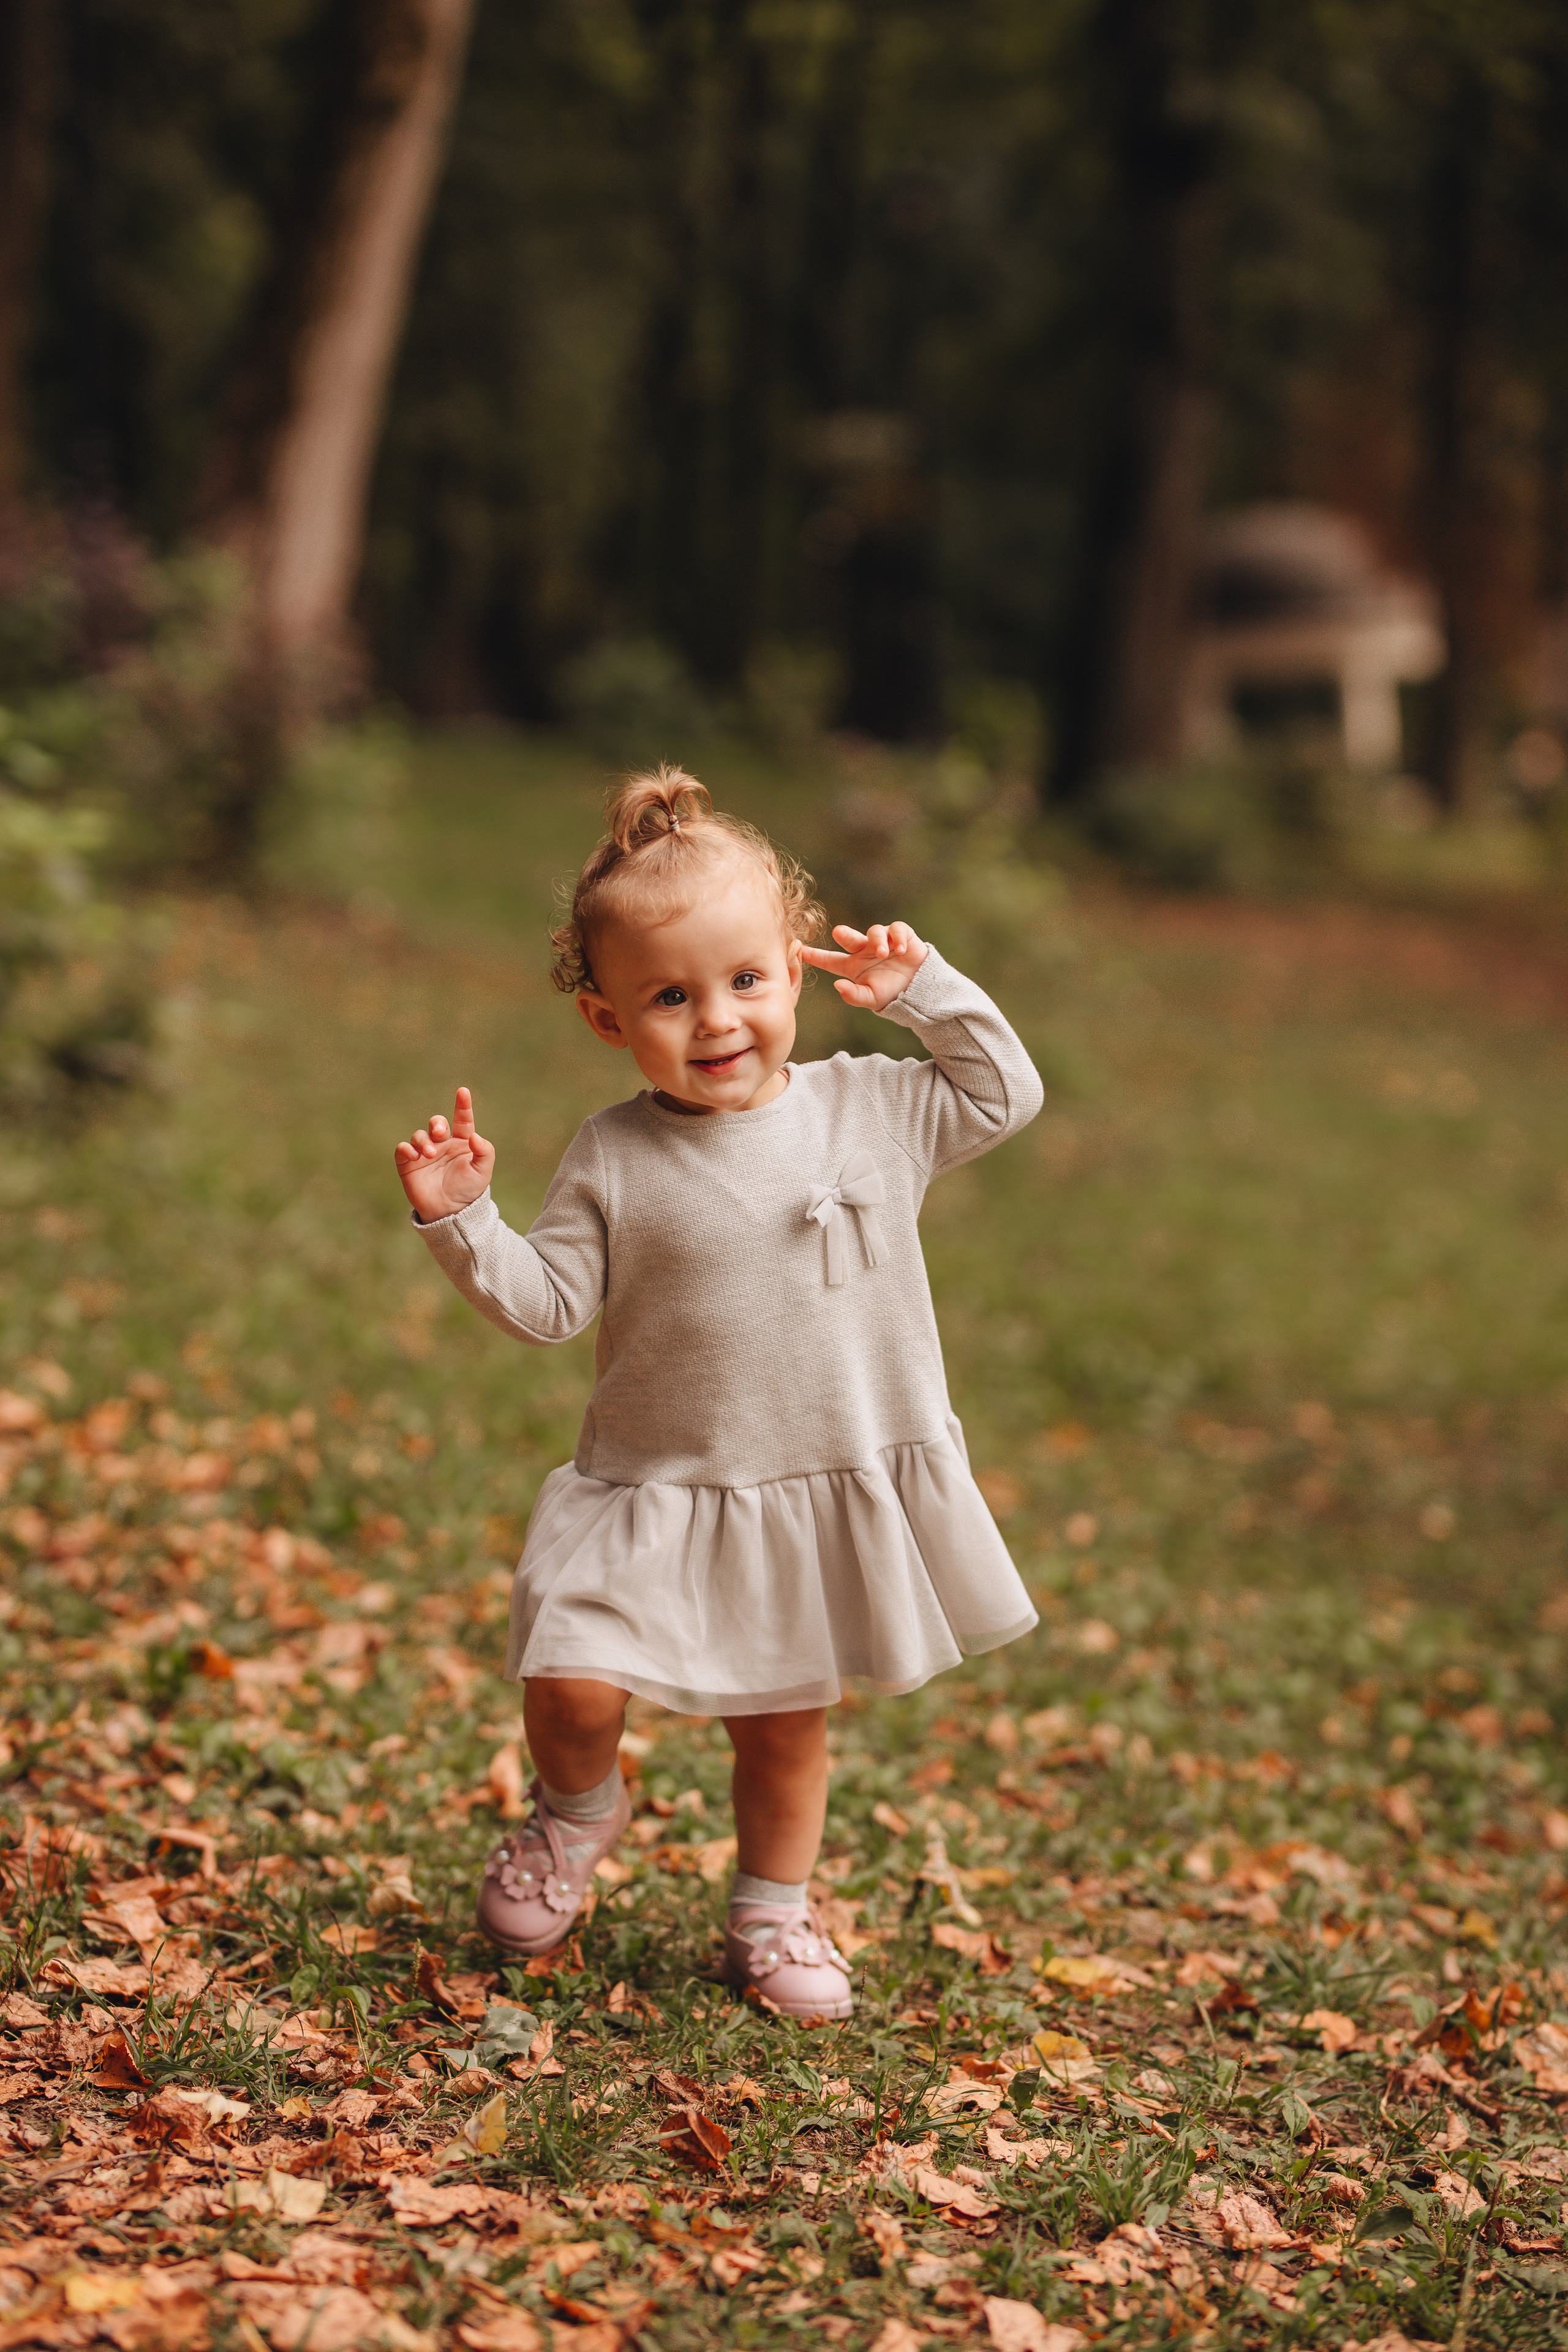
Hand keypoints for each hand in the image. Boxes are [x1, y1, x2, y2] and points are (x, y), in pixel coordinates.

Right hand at [394, 1087, 495, 1221]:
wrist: (451, 1212)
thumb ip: (484, 1152)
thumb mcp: (483, 1172)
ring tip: (430, 1153)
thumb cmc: (469, 1190)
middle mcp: (442, 1144)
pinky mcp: (409, 1164)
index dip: (463, 1105)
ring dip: (423, 1140)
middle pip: (436, 1123)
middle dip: (436, 1123)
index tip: (463, 1092)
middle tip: (440, 1132)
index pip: (462, 1119)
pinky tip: (415, 1156)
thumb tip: (475, 1136)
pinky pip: (403, 1149)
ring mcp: (425, 1153)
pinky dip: (406, 1149)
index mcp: (462, 1142)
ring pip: (419, 1135)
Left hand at [800, 920, 928, 1011]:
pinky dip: (898, 938)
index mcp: (853, 966)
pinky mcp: (901, 935)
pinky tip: (900, 950)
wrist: (920, 990)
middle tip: (839, 933)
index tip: (799, 950)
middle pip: (850, 938)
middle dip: (844, 934)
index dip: (815, 955)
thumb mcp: (872, 999)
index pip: (830, 960)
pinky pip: (896, 929)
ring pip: (874, 931)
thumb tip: (836, 985)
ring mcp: (882, 941)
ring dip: (877, 941)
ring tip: (884, 954)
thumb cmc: (893, 994)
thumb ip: (854, 995)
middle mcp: (864, 951)